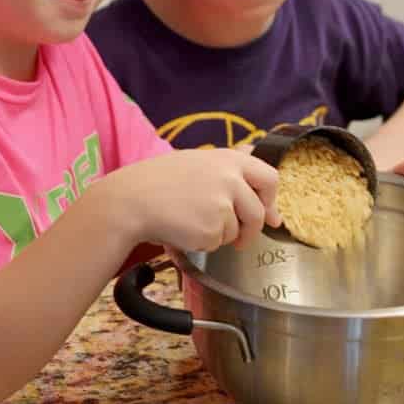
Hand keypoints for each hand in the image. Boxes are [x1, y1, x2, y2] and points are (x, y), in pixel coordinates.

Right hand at [109, 149, 280, 252]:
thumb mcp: (198, 161)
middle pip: (258, 213)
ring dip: (220, 235)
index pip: (270, 178)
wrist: (132, 199)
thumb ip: (231, 168)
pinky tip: (183, 229)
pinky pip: (217, 243)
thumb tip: (260, 170)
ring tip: (191, 221)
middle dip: (252, 229)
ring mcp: (223, 206)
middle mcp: (231, 180)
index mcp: (229, 160)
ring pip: (236, 231)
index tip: (269, 213)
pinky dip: (203, 243)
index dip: (271, 200)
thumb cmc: (160, 180)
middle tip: (240, 238)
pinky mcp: (212, 230)